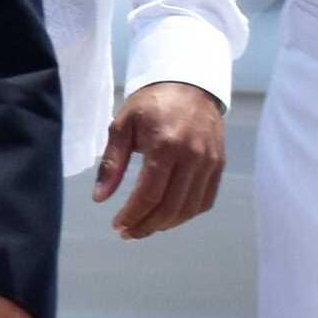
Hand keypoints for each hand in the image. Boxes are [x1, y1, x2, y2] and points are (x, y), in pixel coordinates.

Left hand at [93, 81, 228, 238]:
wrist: (189, 84)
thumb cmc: (151, 104)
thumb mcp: (123, 126)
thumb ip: (112, 163)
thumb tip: (99, 198)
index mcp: (165, 145)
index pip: (149, 194)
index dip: (132, 215)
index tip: (117, 226)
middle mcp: (192, 157)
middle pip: (170, 207)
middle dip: (146, 225)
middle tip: (127, 233)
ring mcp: (209, 162)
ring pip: (189, 208)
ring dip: (165, 225)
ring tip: (144, 227)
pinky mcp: (218, 165)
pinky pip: (205, 201)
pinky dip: (185, 215)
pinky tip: (167, 217)